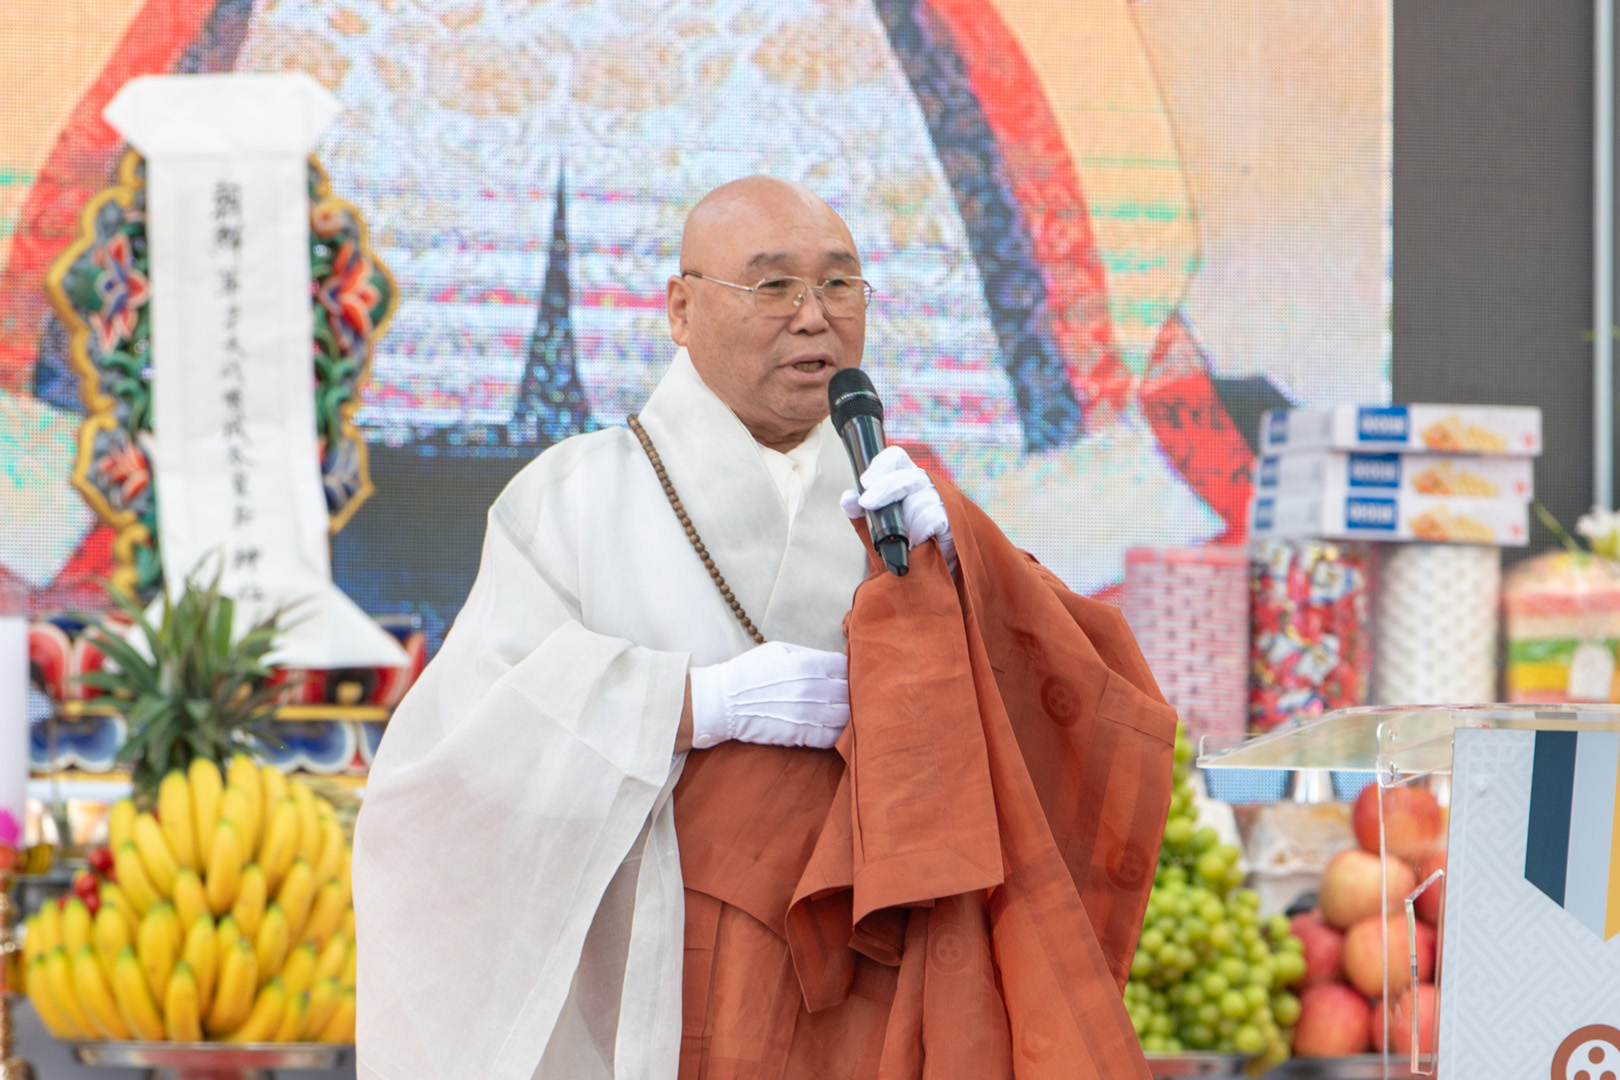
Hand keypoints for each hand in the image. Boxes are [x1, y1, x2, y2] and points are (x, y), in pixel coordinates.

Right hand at [688, 641, 849, 749]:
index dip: (847, 669)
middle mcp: (811, 689)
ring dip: (847, 713)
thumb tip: (835, 661)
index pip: (846, 666)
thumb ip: (809, 655)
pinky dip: (837, 733)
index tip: (843, 673)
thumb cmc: (749, 672)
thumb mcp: (779, 650)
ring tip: (840, 710)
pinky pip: (832, 737)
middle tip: (846, 692)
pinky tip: (832, 727)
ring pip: (846, 715)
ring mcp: (807, 714)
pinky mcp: (800, 735)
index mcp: (807, 664)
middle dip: (851, 691)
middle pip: (850, 691)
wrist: (722, 703)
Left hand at [840, 445, 956, 573]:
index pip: (896, 458)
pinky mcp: (952, 517)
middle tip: (866, 504)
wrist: (926, 575)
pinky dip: (918, 531)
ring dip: (904, 522)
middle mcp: (924, 485)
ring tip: (903, 540)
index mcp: (904, 480)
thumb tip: (848, 498)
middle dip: (884, 488)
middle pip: (906, 475)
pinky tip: (916, 544)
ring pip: (918, 500)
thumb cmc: (902, 548)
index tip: (865, 482)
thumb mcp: (875, 532)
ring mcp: (941, 499)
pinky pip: (932, 516)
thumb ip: (860, 515)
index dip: (881, 464)